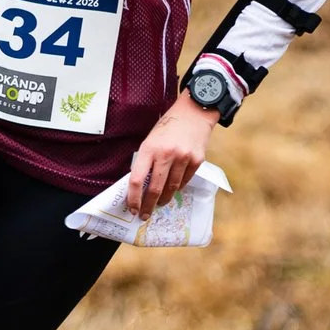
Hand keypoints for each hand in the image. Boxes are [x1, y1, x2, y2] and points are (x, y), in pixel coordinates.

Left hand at [126, 92, 216, 217]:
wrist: (193, 114)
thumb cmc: (167, 128)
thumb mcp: (150, 141)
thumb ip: (145, 161)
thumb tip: (140, 186)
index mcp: (149, 149)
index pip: (137, 179)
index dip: (133, 198)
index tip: (132, 208)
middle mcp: (166, 154)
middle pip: (155, 188)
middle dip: (148, 205)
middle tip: (144, 215)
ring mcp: (183, 158)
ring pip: (171, 188)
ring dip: (164, 199)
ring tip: (159, 204)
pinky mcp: (197, 161)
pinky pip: (185, 181)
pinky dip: (177, 187)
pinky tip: (173, 189)